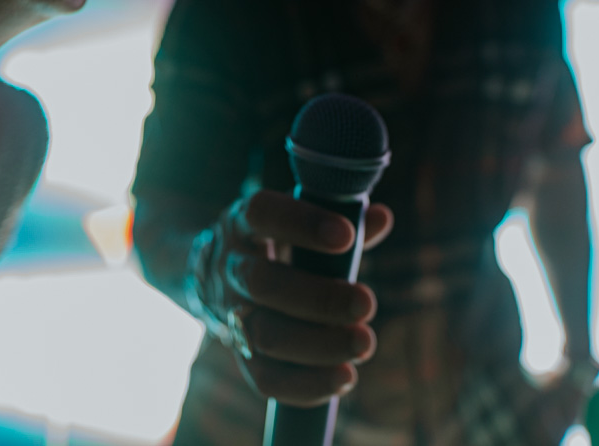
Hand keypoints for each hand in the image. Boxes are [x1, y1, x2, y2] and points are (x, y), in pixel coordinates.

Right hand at [195, 189, 393, 406]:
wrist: (219, 277)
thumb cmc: (276, 242)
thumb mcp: (297, 222)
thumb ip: (339, 219)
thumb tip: (379, 218)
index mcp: (244, 225)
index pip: (262, 214)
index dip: (301, 223)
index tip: (346, 236)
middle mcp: (230, 268)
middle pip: (262, 283)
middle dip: (319, 298)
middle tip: (367, 304)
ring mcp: (230, 314)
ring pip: (266, 335)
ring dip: (320, 345)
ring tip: (364, 344)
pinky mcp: (241, 354)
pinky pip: (266, 378)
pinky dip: (307, 385)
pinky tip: (345, 378)